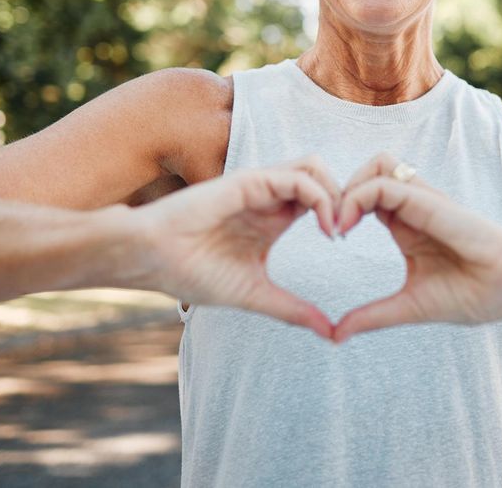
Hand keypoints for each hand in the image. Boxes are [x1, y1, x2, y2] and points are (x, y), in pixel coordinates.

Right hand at [138, 156, 340, 338]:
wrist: (152, 259)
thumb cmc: (193, 273)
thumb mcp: (255, 294)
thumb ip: (293, 309)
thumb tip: (330, 333)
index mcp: (273, 218)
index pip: (321, 200)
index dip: (342, 215)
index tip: (346, 247)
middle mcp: (270, 197)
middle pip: (324, 177)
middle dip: (347, 198)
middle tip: (350, 232)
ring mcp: (260, 186)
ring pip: (314, 167)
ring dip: (336, 193)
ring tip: (337, 229)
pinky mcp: (249, 181)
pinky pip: (297, 177)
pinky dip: (320, 197)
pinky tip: (324, 226)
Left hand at [332, 152, 501, 342]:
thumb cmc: (475, 294)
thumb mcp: (411, 306)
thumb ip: (373, 315)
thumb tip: (335, 335)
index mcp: (406, 225)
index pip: (366, 195)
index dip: (341, 208)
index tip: (329, 237)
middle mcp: (413, 206)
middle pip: (368, 171)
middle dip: (340, 190)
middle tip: (328, 226)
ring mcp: (424, 201)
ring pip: (377, 164)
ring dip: (350, 186)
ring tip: (338, 223)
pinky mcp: (432, 203)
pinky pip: (388, 183)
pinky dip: (360, 196)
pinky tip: (347, 225)